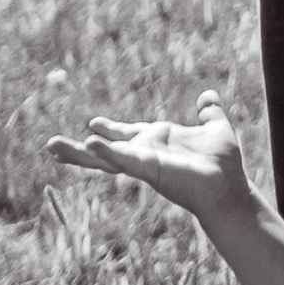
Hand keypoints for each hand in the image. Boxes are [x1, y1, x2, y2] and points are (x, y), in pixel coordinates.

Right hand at [48, 93, 256, 226]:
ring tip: (53, 146)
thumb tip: (209, 97)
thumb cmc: (223, 164)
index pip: (125, 134)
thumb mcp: (215, 128)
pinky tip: (89, 143)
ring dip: (79, 153)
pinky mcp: (150, 169)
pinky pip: (124, 160)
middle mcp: (145, 153)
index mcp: (155, 141)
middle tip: (51, 145)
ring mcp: (144, 162)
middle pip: (105, 149)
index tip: (93, 123)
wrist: (231, 188)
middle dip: (78, 149)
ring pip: (104, 157)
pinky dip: (107, 152)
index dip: (110, 129)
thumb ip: (210, 113)